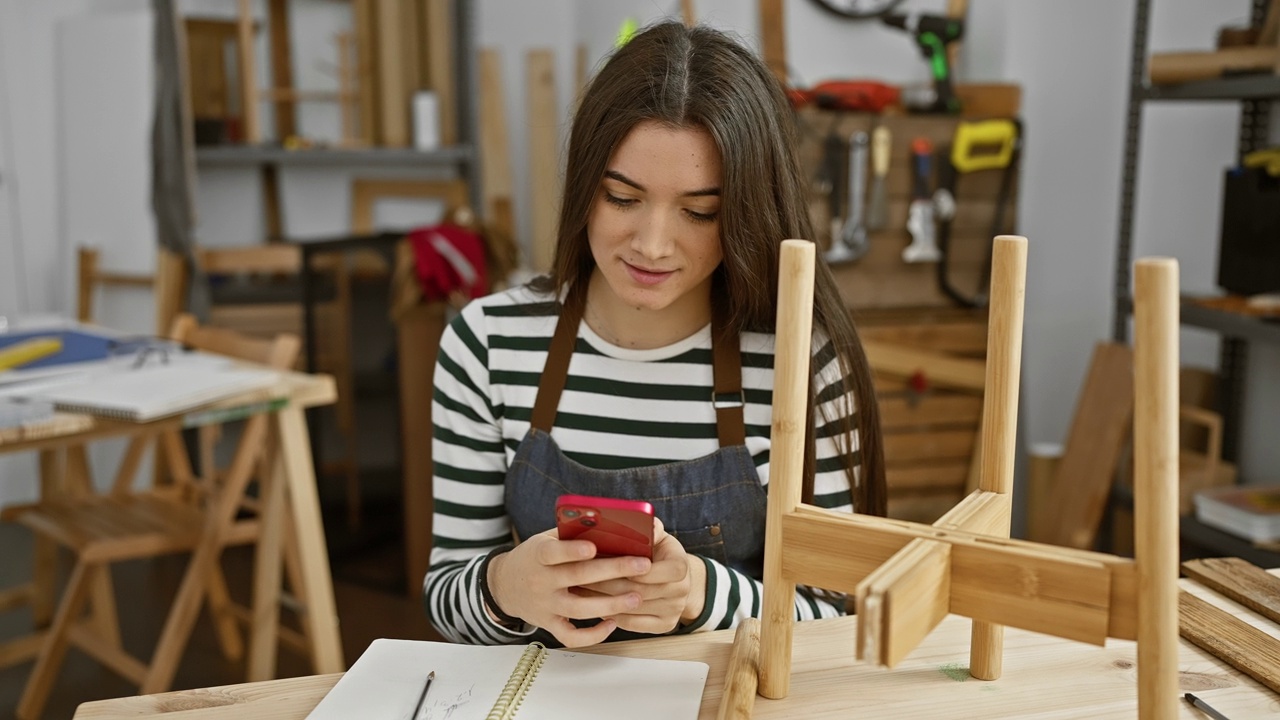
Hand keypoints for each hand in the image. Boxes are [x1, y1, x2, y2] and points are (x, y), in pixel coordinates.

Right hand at [486, 528, 651, 646]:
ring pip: (579, 610)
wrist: (504, 585)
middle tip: (642, 565)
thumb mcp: (545, 539)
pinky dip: (593, 635)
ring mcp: (545, 606)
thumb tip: (608, 525)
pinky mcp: (549, 624)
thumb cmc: (534, 557)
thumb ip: (570, 534)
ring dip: (610, 605)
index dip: (571, 551)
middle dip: (613, 571)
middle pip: (577, 578)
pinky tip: (613, 623)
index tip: (593, 548)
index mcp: (538, 555)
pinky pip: (571, 637)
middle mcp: (541, 582)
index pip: (552, 553)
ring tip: (636, 598)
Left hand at [579, 518, 707, 633]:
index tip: (609, 564)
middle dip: (609, 584)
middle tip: (580, 577)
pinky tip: (592, 605)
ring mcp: (674, 612)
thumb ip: (649, 528)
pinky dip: (611, 615)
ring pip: (633, 609)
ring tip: (579, 591)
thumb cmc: (659, 553)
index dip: (636, 569)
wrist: (675, 580)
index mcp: (682, 566)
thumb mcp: (657, 536)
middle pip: (641, 591)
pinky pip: (632, 624)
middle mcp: (681, 592)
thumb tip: (641, 522)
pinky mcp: (664, 626)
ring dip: (604, 601)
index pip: (661, 570)